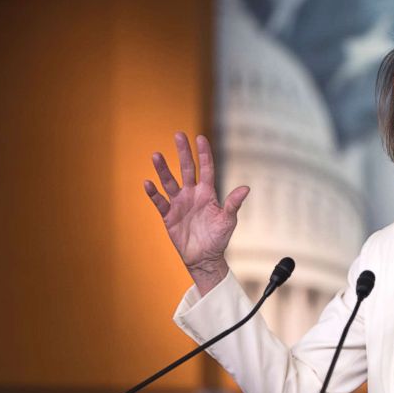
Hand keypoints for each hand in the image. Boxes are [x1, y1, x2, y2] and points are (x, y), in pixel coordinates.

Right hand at [144, 132, 248, 294]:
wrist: (204, 257)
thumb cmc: (219, 238)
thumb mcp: (228, 220)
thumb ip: (233, 204)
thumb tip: (246, 188)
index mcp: (208, 193)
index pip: (206, 169)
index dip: (203, 154)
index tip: (200, 138)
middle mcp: (192, 195)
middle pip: (186, 169)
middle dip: (182, 153)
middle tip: (178, 135)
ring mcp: (179, 204)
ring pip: (169, 182)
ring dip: (163, 170)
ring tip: (156, 155)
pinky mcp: (168, 215)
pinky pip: (159, 202)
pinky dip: (153, 193)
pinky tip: (148, 183)